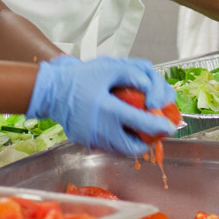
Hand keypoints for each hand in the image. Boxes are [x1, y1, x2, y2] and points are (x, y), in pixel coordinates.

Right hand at [26, 55, 176, 160]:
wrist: (50, 90)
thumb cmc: (77, 78)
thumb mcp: (108, 68)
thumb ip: (133, 75)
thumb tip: (149, 87)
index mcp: (110, 111)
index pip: (143, 124)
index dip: (160, 126)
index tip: (169, 127)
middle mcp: (102, 130)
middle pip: (133, 147)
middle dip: (146, 142)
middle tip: (152, 132)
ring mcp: (92, 139)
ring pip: (120, 151)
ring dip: (132, 143)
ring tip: (137, 130)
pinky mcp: (85, 141)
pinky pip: (107, 147)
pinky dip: (117, 141)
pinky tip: (118, 128)